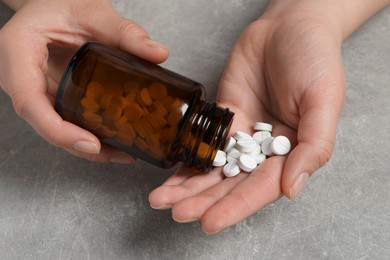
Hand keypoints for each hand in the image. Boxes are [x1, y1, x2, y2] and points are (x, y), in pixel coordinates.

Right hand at [0, 0, 168, 162]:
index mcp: (18, 52)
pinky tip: (114, 139)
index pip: (30, 102)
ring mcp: (34, 88)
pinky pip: (64, 118)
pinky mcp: (50, 93)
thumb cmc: (61, 2)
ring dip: (87, 145)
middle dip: (80, 145)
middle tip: (119, 154)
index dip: (58, 130)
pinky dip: (88, 132)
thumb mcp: (93, 11)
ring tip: (123, 152)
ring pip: (55, 126)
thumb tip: (158, 54)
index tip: (90, 144)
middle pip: (44, 123)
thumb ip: (125, 32)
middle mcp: (19, 76)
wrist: (53, 3)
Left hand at [149, 2, 345, 232]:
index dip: (235, 207)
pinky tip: (170, 175)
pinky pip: (203, 142)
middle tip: (177, 213)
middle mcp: (264, 150)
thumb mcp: (324, 100)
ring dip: (188, 187)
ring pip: (213, 168)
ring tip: (162, 200)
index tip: (208, 222)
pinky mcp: (223, 117)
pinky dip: (187, 160)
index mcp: (291, 153)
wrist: (288, 27)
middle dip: (203, 201)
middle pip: (231, 184)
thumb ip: (313, 145)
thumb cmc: (315, 59)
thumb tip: (291, 189)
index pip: (261, 189)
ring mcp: (241, 134)